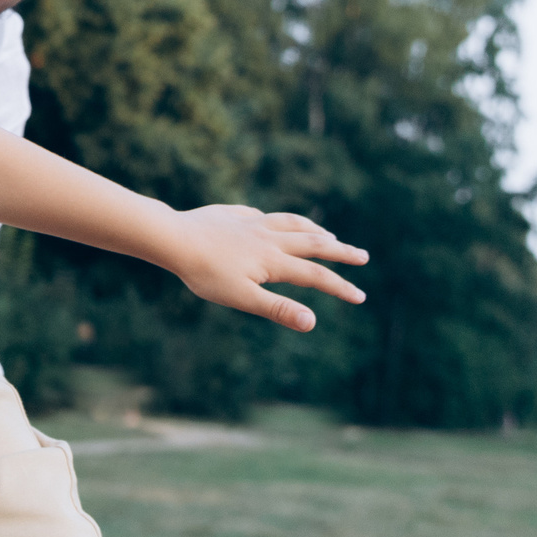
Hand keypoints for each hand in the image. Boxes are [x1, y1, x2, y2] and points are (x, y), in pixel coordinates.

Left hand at [164, 205, 368, 330]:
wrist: (173, 237)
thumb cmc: (205, 273)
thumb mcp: (242, 297)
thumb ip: (277, 309)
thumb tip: (313, 322)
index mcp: (273, 260)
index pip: (316, 276)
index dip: (340, 288)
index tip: (360, 297)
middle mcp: (268, 237)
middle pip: (313, 243)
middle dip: (340, 252)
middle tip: (363, 256)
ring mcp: (251, 222)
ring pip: (291, 223)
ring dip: (314, 230)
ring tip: (328, 234)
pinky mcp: (233, 214)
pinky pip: (263, 215)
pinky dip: (278, 219)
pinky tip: (274, 221)